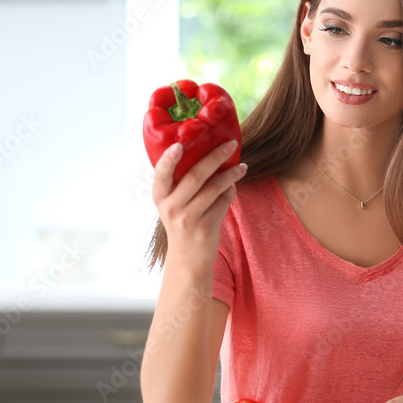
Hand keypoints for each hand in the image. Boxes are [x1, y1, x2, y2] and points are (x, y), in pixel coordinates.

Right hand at [152, 139, 245, 266]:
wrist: (188, 257)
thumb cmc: (182, 221)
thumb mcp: (173, 203)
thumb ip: (181, 183)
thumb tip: (206, 152)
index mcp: (160, 196)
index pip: (161, 174)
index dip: (168, 158)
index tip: (179, 144)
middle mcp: (172, 207)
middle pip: (195, 175)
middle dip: (215, 157)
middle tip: (231, 144)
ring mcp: (188, 218)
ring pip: (214, 188)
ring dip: (231, 174)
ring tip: (242, 167)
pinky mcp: (206, 227)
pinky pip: (223, 202)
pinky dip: (231, 191)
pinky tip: (234, 186)